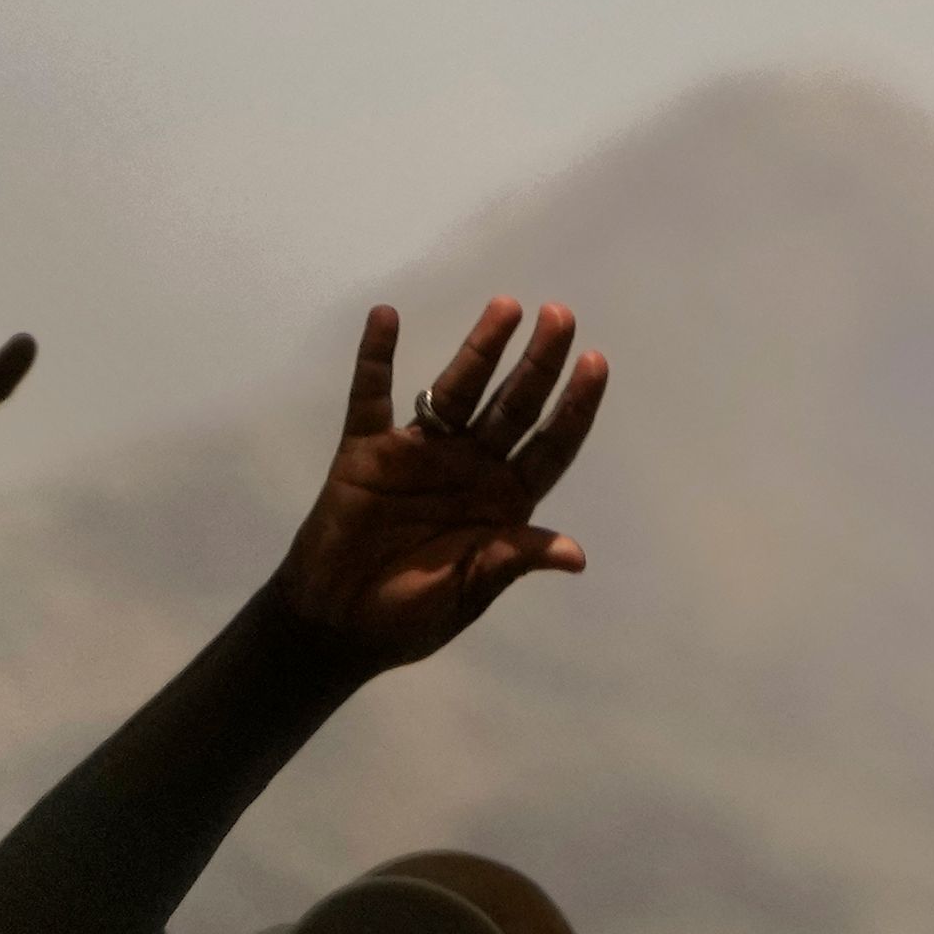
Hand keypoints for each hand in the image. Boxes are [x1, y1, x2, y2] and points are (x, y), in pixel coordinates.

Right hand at [270, 298, 607, 671]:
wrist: (337, 626)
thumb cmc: (409, 616)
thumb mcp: (466, 594)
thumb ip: (510, 562)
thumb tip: (573, 555)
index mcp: (504, 500)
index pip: (549, 444)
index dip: (574, 406)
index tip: (596, 363)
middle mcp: (471, 465)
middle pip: (512, 404)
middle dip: (538, 362)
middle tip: (561, 315)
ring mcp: (420, 453)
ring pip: (456, 389)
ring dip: (480, 348)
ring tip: (506, 307)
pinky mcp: (367, 450)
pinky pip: (371, 396)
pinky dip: (376, 358)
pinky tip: (386, 317)